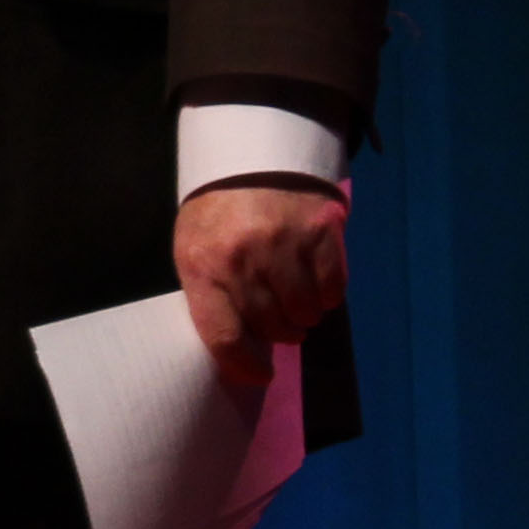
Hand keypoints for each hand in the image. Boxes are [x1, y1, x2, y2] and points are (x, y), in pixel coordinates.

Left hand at [175, 181, 347, 388]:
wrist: (252, 153)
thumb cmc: (218, 213)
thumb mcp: (195, 250)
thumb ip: (210, 298)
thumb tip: (239, 356)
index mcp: (202, 264)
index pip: (223, 336)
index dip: (244, 366)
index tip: (260, 374)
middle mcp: (243, 257)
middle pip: (271, 327)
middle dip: (279, 331)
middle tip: (281, 320)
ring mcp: (284, 243)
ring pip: (306, 313)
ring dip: (305, 315)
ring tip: (296, 297)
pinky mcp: (321, 231)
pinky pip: (334, 289)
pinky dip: (328, 295)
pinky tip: (315, 280)